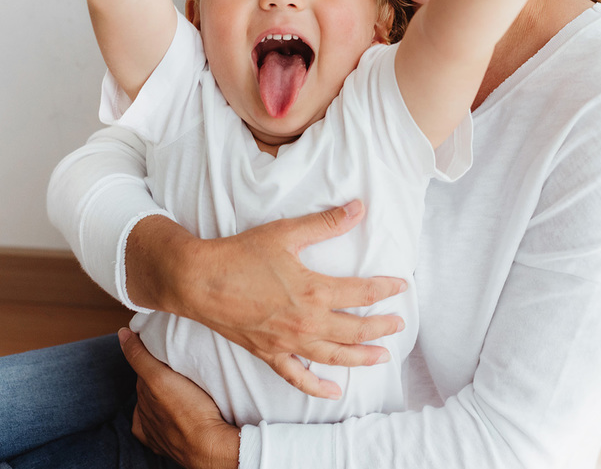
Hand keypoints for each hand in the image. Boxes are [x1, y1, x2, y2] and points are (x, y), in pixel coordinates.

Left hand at [119, 329, 239, 468]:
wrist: (210, 446)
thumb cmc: (188, 412)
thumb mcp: (159, 377)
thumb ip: (140, 357)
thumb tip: (122, 334)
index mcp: (141, 404)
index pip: (144, 375)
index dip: (154, 361)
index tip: (167, 352)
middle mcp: (147, 421)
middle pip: (151, 391)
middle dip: (160, 378)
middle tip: (178, 367)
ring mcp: (160, 436)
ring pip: (160, 409)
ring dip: (168, 398)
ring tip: (184, 390)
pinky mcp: (175, 444)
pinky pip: (168, 430)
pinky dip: (170, 420)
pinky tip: (180, 413)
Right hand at [170, 200, 406, 399]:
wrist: (199, 280)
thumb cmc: (240, 254)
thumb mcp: (286, 233)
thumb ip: (325, 223)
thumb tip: (359, 208)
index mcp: (314, 290)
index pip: (362, 292)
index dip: (386, 289)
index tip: (402, 286)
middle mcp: (306, 322)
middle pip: (355, 329)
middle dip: (381, 327)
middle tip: (400, 324)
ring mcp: (288, 342)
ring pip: (334, 357)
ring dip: (362, 358)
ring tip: (382, 357)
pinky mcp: (269, 353)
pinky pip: (298, 377)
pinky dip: (318, 388)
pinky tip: (334, 392)